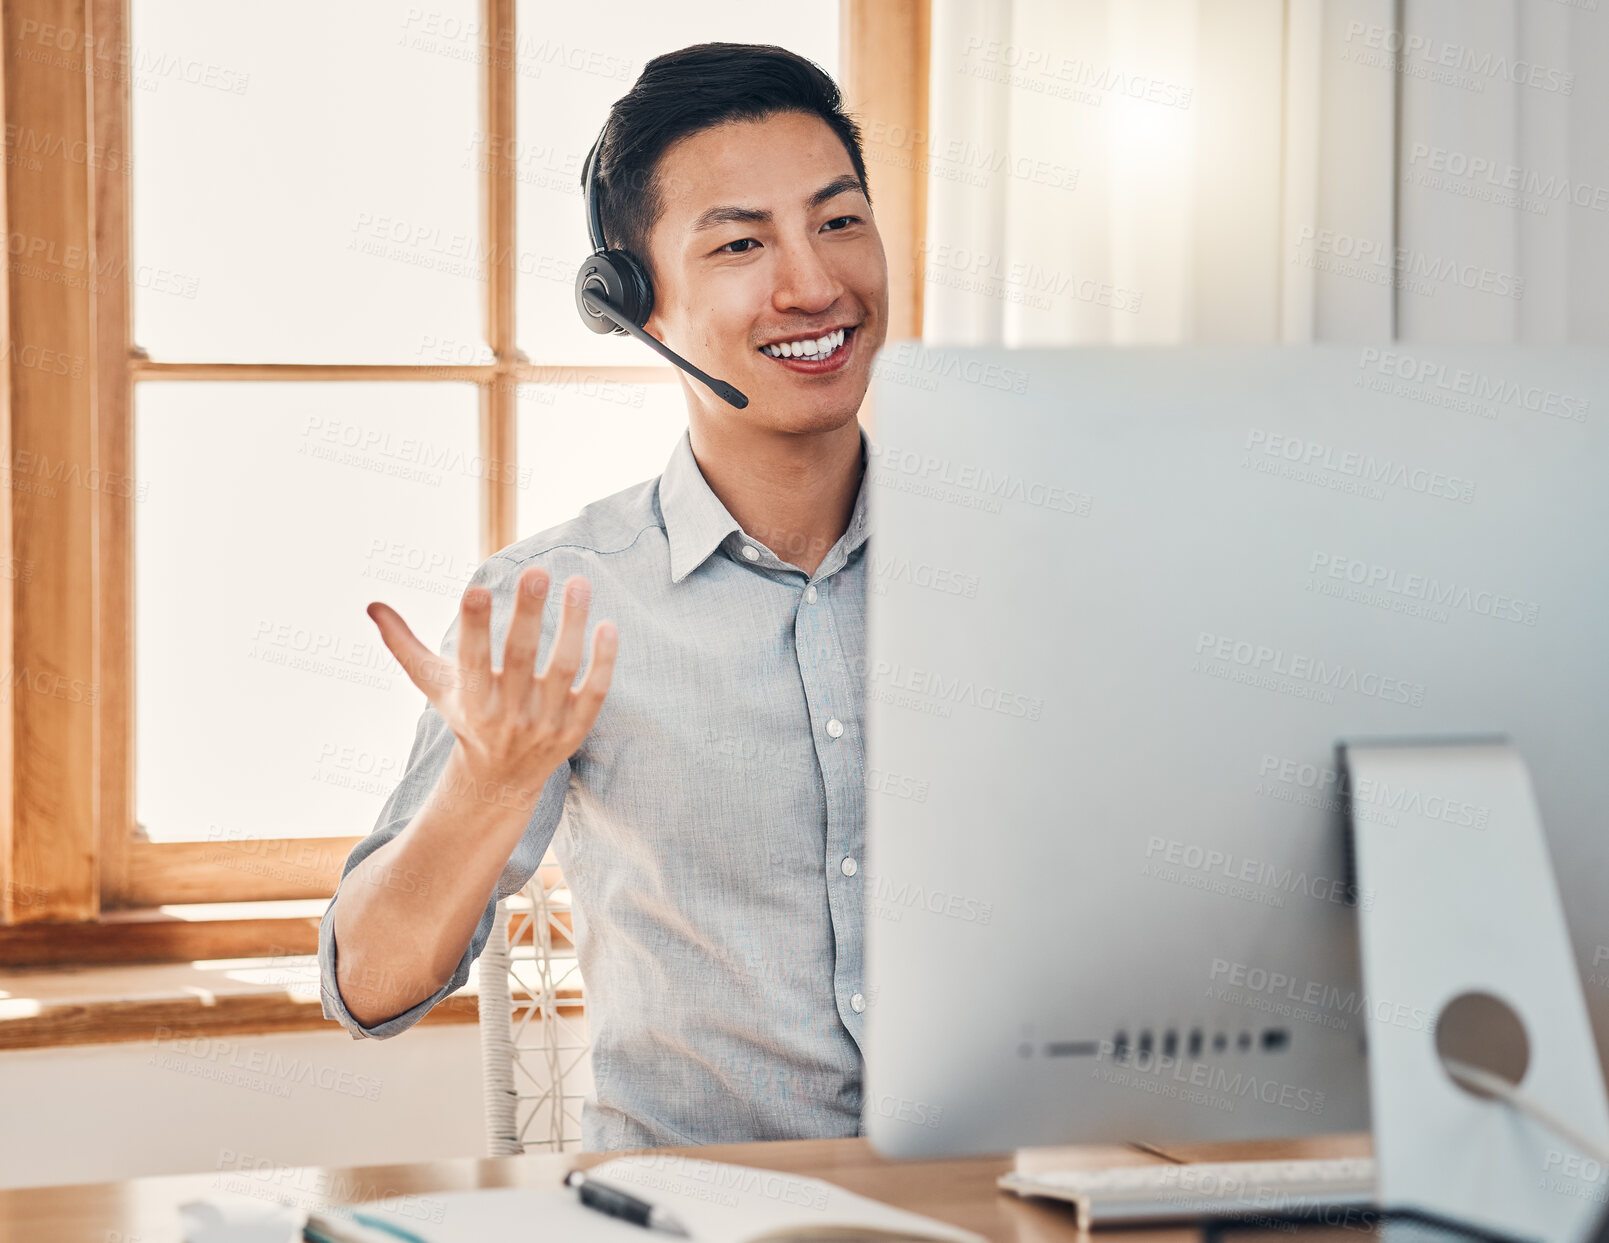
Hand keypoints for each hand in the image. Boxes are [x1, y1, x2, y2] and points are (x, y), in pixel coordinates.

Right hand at [366, 568, 616, 799]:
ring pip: (563, 669)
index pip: (472, 660)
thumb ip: (405, 646)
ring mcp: (545, 723)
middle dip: (528, 615)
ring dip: (573, 626)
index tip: (478, 589)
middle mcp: (508, 714)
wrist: (500, 779)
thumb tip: (373, 606)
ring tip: (579, 583)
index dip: (475, 627)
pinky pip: (595, 692)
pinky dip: (603, 662)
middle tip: (537, 571)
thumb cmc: (466, 716)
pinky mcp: (576, 728)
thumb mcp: (434, 686)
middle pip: (521, 659)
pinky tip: (606, 625)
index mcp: (472, 701)